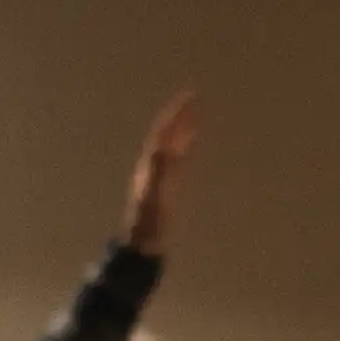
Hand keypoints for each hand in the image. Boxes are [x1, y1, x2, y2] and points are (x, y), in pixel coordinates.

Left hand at [118, 92, 202, 256]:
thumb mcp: (154, 196)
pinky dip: (184, 146)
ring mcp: (159, 174)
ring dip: (183, 128)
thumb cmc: (149, 222)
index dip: (176, 114)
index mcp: (150, 164)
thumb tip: (162, 147)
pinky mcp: (166, 185)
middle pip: (167, 134)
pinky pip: (177, 158)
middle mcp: (152, 165)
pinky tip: (190, 144)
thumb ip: (158, 172)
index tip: (190, 97)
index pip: (163, 132)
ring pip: (172, 144)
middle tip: (195, 98)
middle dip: (180, 116)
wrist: (144, 243)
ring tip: (196, 114)